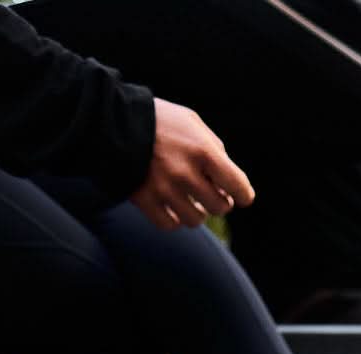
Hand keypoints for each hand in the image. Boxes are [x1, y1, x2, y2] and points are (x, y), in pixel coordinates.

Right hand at [132, 98, 254, 230]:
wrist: (116, 123)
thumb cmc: (161, 121)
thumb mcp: (193, 123)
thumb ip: (214, 148)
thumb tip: (228, 181)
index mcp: (203, 150)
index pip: (237, 185)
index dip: (244, 195)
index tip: (242, 197)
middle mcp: (186, 173)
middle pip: (219, 207)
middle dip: (220, 202)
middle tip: (213, 195)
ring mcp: (164, 189)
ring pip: (195, 220)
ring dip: (198, 213)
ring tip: (193, 202)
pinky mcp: (145, 201)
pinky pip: (170, 225)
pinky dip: (175, 220)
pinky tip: (174, 210)